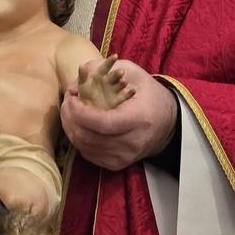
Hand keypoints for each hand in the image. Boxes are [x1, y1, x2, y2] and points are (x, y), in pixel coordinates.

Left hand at [61, 59, 177, 170]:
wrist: (168, 122)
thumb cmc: (147, 93)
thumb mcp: (131, 72)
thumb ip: (102, 70)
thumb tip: (74, 84)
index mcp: (138, 119)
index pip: (102, 123)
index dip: (80, 113)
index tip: (71, 98)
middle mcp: (132, 143)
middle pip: (89, 138)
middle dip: (70, 118)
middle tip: (66, 102)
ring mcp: (125, 157)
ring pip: (85, 148)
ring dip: (71, 128)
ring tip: (70, 112)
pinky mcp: (117, 164)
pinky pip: (89, 155)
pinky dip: (79, 139)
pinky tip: (79, 125)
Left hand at [76, 55, 135, 109]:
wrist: (89, 109)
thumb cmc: (85, 94)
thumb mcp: (83, 84)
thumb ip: (83, 75)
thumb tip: (81, 65)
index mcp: (100, 75)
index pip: (105, 67)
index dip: (110, 61)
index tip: (115, 55)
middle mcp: (108, 81)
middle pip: (114, 76)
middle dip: (117, 73)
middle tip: (121, 72)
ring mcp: (113, 90)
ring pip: (119, 84)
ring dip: (122, 82)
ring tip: (124, 81)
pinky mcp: (117, 100)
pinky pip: (124, 96)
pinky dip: (129, 93)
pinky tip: (133, 91)